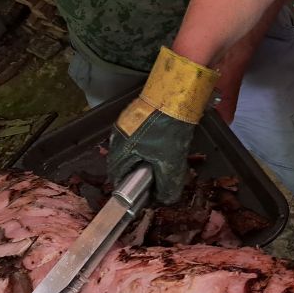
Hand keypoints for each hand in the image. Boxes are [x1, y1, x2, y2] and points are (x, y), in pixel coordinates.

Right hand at [107, 47, 218, 203]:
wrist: (176, 93)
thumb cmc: (169, 129)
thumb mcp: (170, 162)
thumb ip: (166, 185)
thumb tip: (164, 199)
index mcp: (120, 149)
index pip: (117, 177)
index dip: (131, 189)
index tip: (146, 191)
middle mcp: (118, 135)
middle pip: (126, 163)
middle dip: (141, 172)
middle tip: (158, 176)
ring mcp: (126, 122)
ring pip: (135, 149)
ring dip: (148, 157)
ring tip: (165, 159)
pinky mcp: (137, 113)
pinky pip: (141, 136)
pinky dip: (151, 143)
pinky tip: (166, 142)